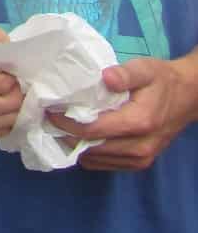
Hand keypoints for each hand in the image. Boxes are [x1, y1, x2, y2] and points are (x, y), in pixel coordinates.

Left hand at [48, 56, 197, 170]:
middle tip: (49, 118)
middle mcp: (139, 147)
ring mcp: (140, 159)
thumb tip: (105, 77)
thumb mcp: (145, 69)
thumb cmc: (162, 80)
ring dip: (77, 145)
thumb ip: (125, 74)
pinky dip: (90, 153)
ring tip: (62, 126)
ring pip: (96, 160)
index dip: (66, 122)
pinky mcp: (139, 163)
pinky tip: (81, 137)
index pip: (92, 130)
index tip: (49, 110)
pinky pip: (105, 164)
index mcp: (138, 123)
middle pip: (91, 147)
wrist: (187, 98)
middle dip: (67, 135)